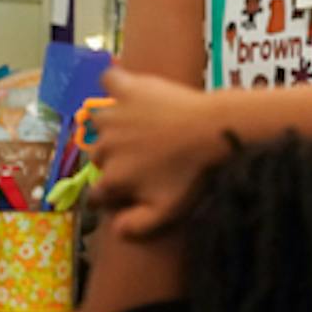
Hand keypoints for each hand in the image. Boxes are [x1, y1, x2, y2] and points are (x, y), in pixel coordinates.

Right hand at [88, 67, 219, 236]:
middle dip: (115, 160)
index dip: (109, 195)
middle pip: (100, 157)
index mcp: (114, 178)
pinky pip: (110, 82)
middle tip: (142, 157)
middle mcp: (105, 147)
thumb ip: (139, 224)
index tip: (124, 191)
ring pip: (101, 123)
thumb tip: (116, 230)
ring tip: (139, 127)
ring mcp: (113, 116)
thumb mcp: (169, 210)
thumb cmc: (193, 173)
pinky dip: (115, 84)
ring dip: (113, 126)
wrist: (214, 130)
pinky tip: (126, 89)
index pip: (97, 193)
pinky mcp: (127, 89)